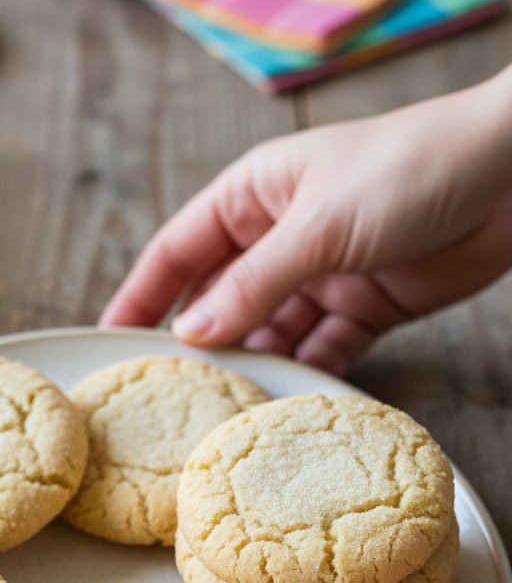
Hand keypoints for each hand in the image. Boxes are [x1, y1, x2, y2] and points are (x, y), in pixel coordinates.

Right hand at [101, 68, 511, 376]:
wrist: (508, 176)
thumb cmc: (409, 168)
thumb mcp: (317, 226)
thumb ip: (253, 284)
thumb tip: (194, 334)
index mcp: (254, 197)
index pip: (178, 252)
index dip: (141, 296)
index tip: (110, 340)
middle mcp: (281, 236)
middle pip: (221, 300)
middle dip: (198, 345)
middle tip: (167, 397)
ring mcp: (323, 274)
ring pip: (271, 332)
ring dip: (255, 366)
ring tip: (225, 414)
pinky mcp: (366, 305)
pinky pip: (323, 348)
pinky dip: (309, 373)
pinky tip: (290, 404)